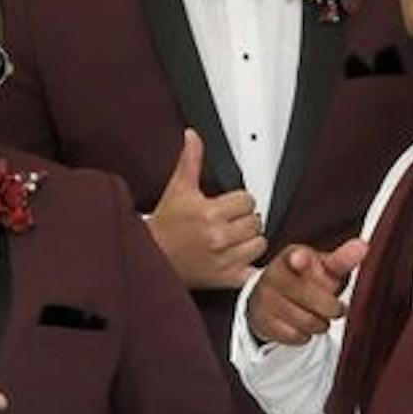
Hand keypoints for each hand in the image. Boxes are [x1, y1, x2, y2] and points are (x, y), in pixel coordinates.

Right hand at [145, 129, 266, 290]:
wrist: (152, 256)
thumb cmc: (166, 226)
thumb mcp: (177, 188)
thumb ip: (190, 160)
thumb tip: (193, 136)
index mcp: (209, 213)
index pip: (247, 200)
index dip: (239, 201)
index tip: (227, 206)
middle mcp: (218, 237)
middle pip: (255, 221)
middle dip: (244, 219)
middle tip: (229, 222)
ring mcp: (224, 260)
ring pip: (260, 244)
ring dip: (250, 241)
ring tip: (233, 239)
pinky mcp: (227, 278)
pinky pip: (255, 270)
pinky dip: (254, 266)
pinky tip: (243, 259)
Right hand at [246, 238, 367, 347]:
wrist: (272, 300)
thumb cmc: (304, 280)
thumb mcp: (323, 268)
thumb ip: (343, 259)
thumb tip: (363, 247)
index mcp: (291, 256)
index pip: (296, 257)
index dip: (300, 259)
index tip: (300, 259)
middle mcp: (274, 275)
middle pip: (314, 298)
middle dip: (332, 308)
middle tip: (335, 308)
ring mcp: (266, 299)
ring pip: (308, 322)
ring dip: (320, 324)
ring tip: (317, 315)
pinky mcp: (263, 322)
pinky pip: (296, 336)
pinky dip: (305, 335)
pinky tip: (301, 325)